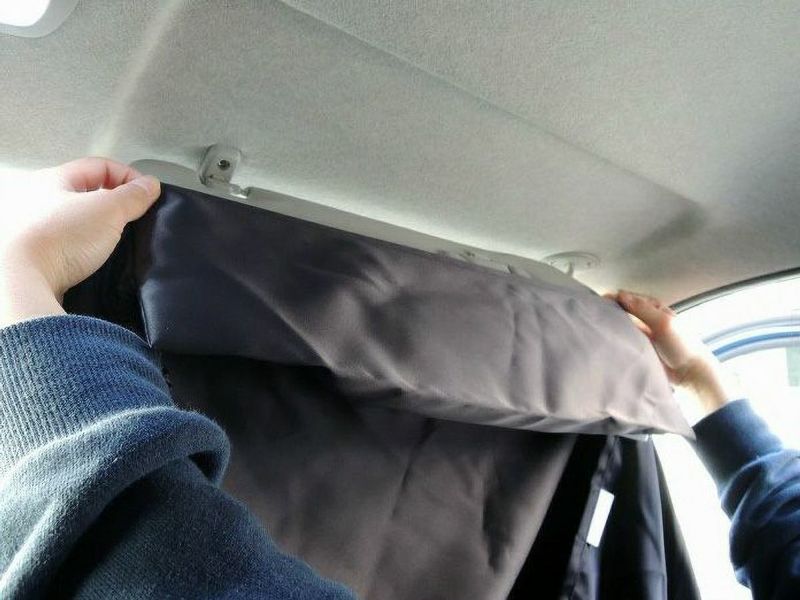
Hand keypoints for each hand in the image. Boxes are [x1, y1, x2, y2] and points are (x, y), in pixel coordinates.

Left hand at [0, 158, 159, 327]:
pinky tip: (97, 257)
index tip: (146, 195)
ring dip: (100, 227)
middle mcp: (39, 199)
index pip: (100, 166)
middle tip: (132, 217)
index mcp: (53, 179)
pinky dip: (86, 247)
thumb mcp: (108, 209)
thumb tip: (150, 185)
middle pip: (87, 192)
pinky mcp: (38, 255)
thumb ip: (133, 195)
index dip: (128, 176)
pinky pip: (70, 243)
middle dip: (114, 202)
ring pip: (78, 219)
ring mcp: (36, 228)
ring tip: (116, 239)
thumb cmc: (60, 238)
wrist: (24, 281)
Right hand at [607, 290, 736, 418]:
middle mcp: (646, 318)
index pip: (628, 298)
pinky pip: (623, 340)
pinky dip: (615, 338)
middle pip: (622, 310)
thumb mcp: (663, 323)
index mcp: (654, 308)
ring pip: (621, 325)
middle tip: (594, 314)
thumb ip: (642, 309)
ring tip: (596, 326)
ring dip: (611, 325)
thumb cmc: (683, 346)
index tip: (598, 301)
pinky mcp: (638, 347)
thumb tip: (621, 295)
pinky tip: (606, 340)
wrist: (690, 374)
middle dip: (609, 310)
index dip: (613, 298)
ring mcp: (641, 333)